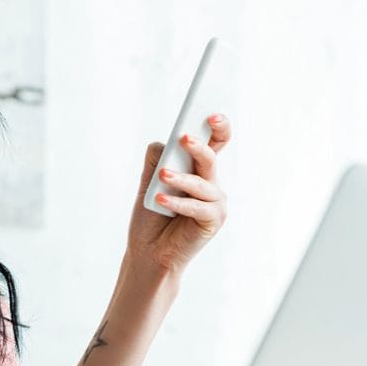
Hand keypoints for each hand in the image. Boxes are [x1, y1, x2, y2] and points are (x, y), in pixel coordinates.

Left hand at [126, 114, 231, 276]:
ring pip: (202, 182)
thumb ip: (157, 161)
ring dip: (180, 179)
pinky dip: (179, 203)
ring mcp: (215, 201)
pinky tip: (162, 201)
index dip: (218, 126)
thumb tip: (165, 143)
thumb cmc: (151, 216)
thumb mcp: (148, 183)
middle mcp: (210, 181)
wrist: (149, 251)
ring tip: (162, 177)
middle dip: (199, 146)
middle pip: (210, 157)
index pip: (214, 141)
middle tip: (184, 138)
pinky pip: (199, 207)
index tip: (210, 113)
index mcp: (197, 168)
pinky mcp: (214, 219)